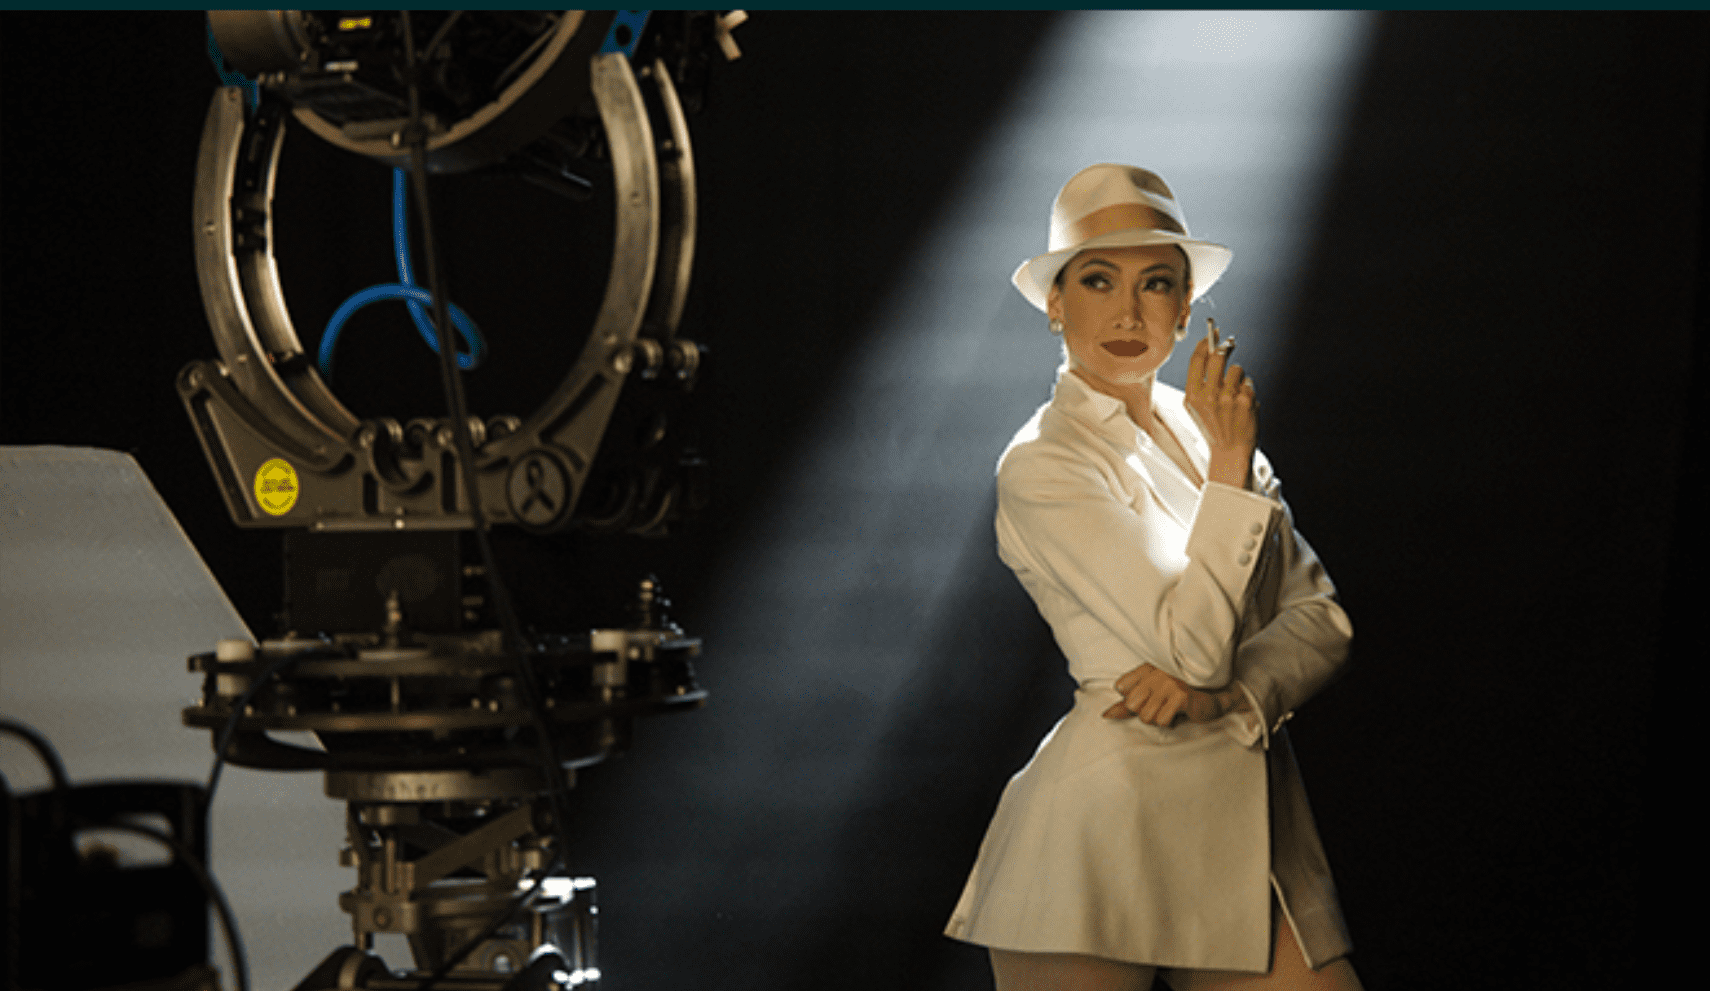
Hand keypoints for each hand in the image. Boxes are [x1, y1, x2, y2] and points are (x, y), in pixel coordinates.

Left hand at [1102, 663, 1241, 725]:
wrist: (1212, 698)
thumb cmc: (1178, 699)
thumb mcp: (1150, 698)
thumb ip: (1126, 706)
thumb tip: (1104, 715)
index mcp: (1146, 668)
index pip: (1120, 687)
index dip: (1133, 700)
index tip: (1150, 697)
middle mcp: (1155, 672)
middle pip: (1132, 705)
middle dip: (1146, 712)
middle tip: (1163, 705)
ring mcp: (1168, 682)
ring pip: (1146, 716)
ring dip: (1160, 718)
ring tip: (1172, 709)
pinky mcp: (1179, 695)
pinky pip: (1161, 720)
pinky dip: (1170, 722)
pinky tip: (1180, 712)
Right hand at [1184, 318, 1258, 487]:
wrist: (1229, 450)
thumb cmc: (1212, 426)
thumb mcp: (1194, 407)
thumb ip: (1198, 381)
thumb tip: (1209, 349)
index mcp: (1192, 395)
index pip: (1198, 359)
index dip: (1206, 343)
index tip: (1212, 335)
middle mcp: (1209, 395)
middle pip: (1218, 356)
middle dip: (1225, 347)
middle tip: (1230, 344)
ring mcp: (1228, 398)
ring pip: (1237, 369)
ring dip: (1238, 376)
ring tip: (1234, 392)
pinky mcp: (1246, 401)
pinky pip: (1248, 382)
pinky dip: (1247, 390)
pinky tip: (1242, 403)